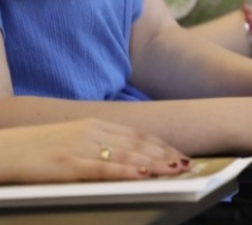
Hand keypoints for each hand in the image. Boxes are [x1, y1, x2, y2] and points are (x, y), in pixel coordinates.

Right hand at [0, 120, 188, 183]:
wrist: (2, 148)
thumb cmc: (35, 147)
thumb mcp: (71, 138)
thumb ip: (97, 143)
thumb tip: (124, 156)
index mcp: (95, 124)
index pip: (138, 134)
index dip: (161, 145)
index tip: (179, 154)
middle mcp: (92, 131)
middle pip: (137, 144)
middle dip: (165, 155)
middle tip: (186, 165)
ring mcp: (80, 146)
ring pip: (126, 155)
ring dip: (154, 164)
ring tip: (174, 170)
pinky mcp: (67, 163)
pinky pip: (102, 168)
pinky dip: (125, 171)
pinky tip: (142, 175)